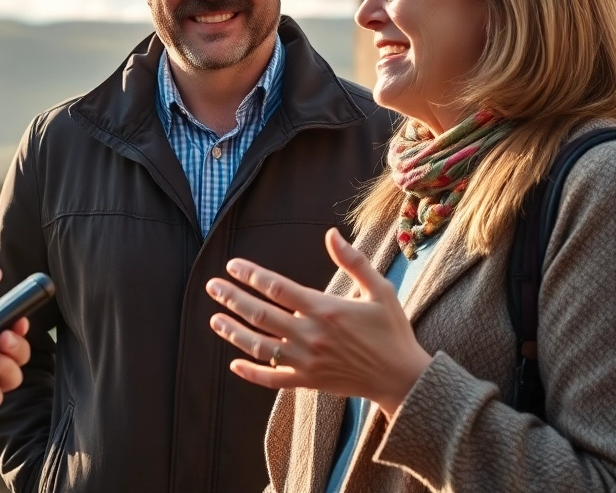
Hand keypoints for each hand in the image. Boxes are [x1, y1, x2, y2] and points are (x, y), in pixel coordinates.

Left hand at [205, 228, 431, 417]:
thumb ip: (354, 262)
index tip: (233, 266)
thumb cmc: (392, 331)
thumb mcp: (380, 290)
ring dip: (234, 332)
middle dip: (233, 299)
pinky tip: (233, 365)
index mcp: (324, 309)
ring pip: (260, 347)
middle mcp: (310, 335)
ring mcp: (307, 361)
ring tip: (215, 320)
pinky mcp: (308, 381)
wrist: (402, 378)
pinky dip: (251, 374)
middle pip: (261, 314)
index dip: (251, 275)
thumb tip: (331, 234)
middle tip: (212, 287)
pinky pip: (273, 380)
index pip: (277, 288)